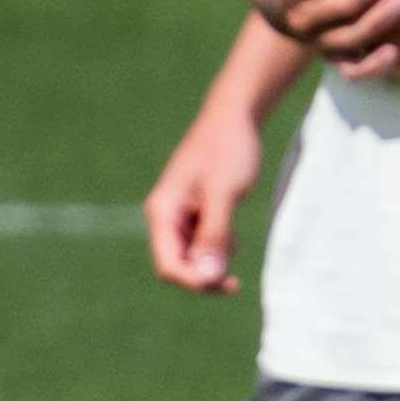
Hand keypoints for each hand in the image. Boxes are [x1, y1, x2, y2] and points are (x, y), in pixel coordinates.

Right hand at [142, 105, 266, 293]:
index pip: (169, 266)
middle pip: (178, 267)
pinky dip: (218, 246)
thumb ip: (214, 235)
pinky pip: (202, 245)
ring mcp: (178, 215)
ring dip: (214, 260)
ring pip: (192, 258)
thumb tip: (207, 276)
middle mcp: (164, 216)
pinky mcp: (193, 213)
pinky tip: (231, 229)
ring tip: (233, 235)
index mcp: (163, 211)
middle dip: (205, 276)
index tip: (227, 282)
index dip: (195, 282)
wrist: (235, 118)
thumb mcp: (224, 194)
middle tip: (236, 281)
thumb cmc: (228, 150)